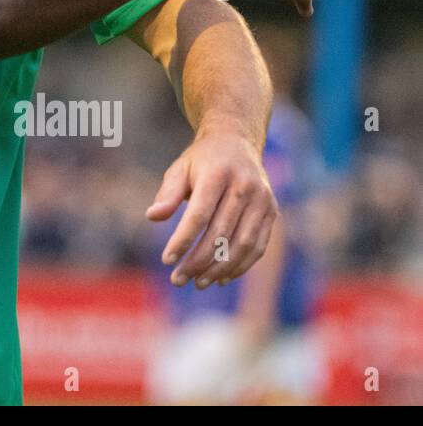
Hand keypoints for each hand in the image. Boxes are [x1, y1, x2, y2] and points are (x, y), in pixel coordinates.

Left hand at [146, 126, 277, 286]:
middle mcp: (245, 187)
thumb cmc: (202, 160)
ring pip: (242, 244)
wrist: (237, 142)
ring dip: (220, 269)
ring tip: (198, 282)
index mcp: (218, 174)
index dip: (183, 240)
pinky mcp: (272, 212)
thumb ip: (168, 193)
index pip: (200, 214)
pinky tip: (221, 277)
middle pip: (221, 233)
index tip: (167, 260)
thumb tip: (152, 216)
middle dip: (198, 261)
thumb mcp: (180, 169)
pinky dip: (240, 265)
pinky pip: (258, 246)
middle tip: (178, 279)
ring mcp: (263, 200)